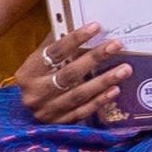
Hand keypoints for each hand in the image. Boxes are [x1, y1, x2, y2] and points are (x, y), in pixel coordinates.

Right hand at [14, 22, 128, 122]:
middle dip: (94, 58)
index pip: (54, 52)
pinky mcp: (59, 124)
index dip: (75, 39)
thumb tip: (87, 28)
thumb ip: (59, 47)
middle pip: (68, 74)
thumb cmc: (39, 79)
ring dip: (104, 81)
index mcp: (28, 72)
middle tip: (116, 45)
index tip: (96, 27)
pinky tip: (115, 90)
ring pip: (78, 94)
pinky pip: (83, 111)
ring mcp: (47, 111)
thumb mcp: (42, 62)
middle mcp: (35, 93)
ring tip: (125, 69)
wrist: (25, 112)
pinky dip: (100, 101)